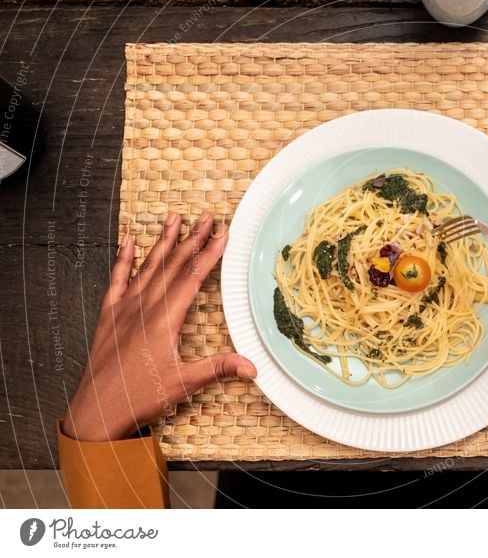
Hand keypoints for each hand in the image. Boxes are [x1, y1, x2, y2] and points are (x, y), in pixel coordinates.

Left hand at [63, 211, 256, 441]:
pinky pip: (117, 280)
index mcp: (164, 320)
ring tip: (174, 218)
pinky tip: (128, 241)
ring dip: (163, 242)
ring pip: (148, 267)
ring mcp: (124, 309)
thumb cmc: (139, 398)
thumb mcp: (183, 384)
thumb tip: (252, 366)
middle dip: (192, 238)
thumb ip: (218, 369)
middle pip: (173, 265)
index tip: (222, 233)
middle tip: (205, 216)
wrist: (96, 411)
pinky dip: (123, 259)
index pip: (192, 278)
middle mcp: (144, 308)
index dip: (209, 254)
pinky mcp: (109, 316)